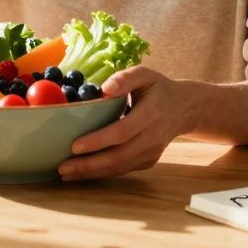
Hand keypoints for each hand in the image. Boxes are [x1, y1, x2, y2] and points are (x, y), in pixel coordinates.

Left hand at [58, 67, 194, 180]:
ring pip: (120, 168)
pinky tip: (83, 172)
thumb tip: (104, 89)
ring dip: (92, 173)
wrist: (185, 108)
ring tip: (66, 173)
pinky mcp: (149, 160)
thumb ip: (125, 78)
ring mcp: (152, 152)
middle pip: (119, 156)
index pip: (122, 132)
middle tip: (62, 167)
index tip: (74, 146)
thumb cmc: (159, 88)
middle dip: (89, 165)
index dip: (98, 140)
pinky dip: (102, 173)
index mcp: (152, 113)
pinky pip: (124, 169)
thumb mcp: (145, 74)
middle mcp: (153, 137)